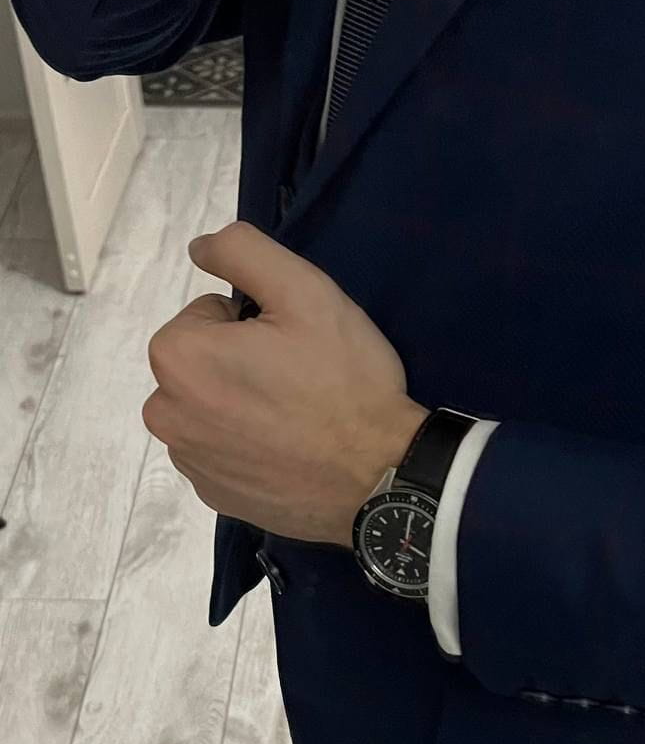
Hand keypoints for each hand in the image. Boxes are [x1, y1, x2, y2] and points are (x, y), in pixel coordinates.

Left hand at [143, 220, 429, 548]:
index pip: (210, 314)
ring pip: (212, 408)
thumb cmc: (344, 381)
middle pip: (204, 363)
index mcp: (177, 357)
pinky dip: (249, 448)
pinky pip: (223, 452)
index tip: (293, 346)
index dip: (256, 323)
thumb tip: (199, 248)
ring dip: (242, 406)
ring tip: (298, 419)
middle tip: (300, 380)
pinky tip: (291, 452)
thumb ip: (243, 250)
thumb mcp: (306, 292)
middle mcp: (166, 413)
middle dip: (242, 363)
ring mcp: (189, 462)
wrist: (380, 476)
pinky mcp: (213, 495)